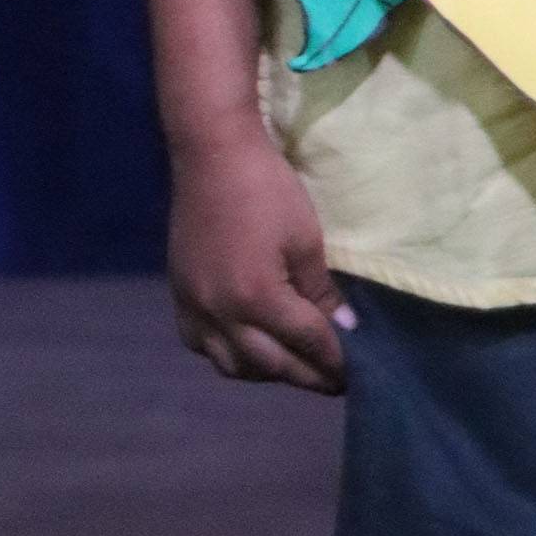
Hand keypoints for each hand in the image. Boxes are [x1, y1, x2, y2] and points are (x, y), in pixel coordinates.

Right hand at [166, 121, 353, 395]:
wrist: (212, 155)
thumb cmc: (267, 189)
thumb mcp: (306, 240)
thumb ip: (321, 292)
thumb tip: (342, 328)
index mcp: (257, 298)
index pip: (306, 342)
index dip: (334, 360)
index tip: (357, 373)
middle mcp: (220, 314)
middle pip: (270, 365)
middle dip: (306, 375)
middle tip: (333, 380)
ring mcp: (194, 308)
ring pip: (232, 365)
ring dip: (267, 372)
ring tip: (295, 365)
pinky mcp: (178, 296)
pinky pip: (202, 346)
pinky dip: (228, 355)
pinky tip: (248, 348)